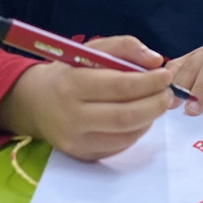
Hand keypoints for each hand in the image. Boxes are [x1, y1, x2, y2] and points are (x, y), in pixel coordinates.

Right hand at [0, 36, 171, 161]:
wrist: (35, 103)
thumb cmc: (69, 72)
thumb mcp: (90, 49)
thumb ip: (124, 47)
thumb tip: (156, 60)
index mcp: (72, 84)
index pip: (120, 87)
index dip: (149, 82)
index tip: (165, 75)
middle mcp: (72, 116)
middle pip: (126, 116)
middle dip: (155, 104)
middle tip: (167, 93)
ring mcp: (77, 141)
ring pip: (126, 135)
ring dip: (150, 118)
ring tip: (156, 103)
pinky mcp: (83, 156)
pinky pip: (119, 146)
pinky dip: (137, 131)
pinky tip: (139, 117)